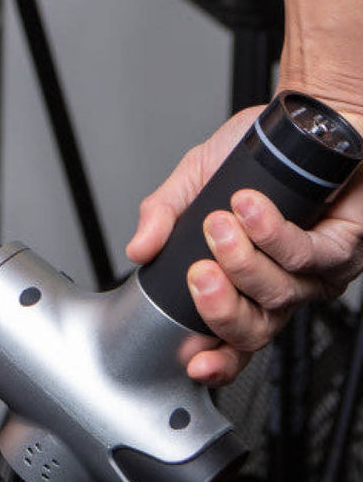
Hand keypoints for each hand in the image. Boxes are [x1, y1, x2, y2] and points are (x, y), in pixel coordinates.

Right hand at [125, 107, 362, 387]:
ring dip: (243, 261)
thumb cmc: (258, 154)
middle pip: (256, 330)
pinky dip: (273, 234)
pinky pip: (306, 254)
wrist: (303, 120)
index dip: (217, 360)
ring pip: (279, 292)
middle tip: (197, 274)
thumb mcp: (194, 182)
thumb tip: (139, 249)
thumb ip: (164, 215)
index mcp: (247, 285)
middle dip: (220, 308)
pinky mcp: (344, 245)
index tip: (194, 361)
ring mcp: (316, 272)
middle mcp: (284, 287)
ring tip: (219, 222)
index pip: (234, 339)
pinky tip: (251, 209)